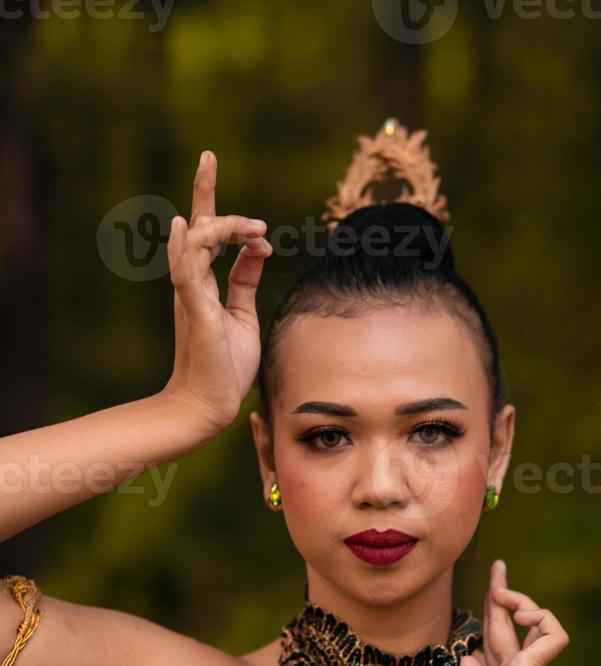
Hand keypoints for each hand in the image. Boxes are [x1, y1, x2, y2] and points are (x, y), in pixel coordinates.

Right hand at [163, 150, 272, 435]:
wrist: (211, 404)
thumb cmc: (225, 366)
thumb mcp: (244, 314)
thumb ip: (245, 281)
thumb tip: (258, 249)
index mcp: (205, 283)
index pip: (210, 235)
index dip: (221, 210)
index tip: (261, 224)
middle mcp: (193, 283)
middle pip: (197, 227)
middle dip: (202, 188)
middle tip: (217, 168)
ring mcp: (191, 296)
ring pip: (195, 243)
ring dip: (219, 224)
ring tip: (253, 227)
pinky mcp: (194, 313)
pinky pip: (185, 275)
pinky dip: (184, 249)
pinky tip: (183, 226)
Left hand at [459, 559, 575, 665]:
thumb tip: (468, 657)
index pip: (493, 648)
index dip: (490, 625)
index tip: (489, 607)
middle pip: (504, 624)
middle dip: (500, 595)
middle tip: (498, 566)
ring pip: (525, 617)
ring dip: (511, 597)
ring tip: (500, 586)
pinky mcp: (536, 664)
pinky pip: (547, 629)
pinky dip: (537, 616)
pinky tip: (522, 616)